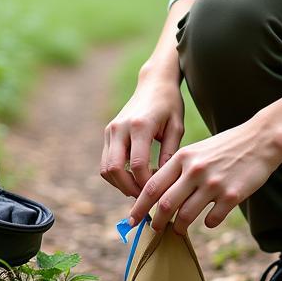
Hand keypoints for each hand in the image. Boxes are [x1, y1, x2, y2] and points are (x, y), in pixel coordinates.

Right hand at [100, 76, 185, 197]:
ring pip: (105, 168)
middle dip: (128, 189)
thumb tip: (163, 181)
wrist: (154, 82)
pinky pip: (106, 161)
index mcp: (140, 125)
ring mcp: (111, 130)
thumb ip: (169, 153)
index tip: (159, 193)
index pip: (137, 165)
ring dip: (120, 184)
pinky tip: (134, 178)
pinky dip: (116, 175)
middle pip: (114, 169)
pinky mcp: (108, 132)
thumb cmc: (170, 104)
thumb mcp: (176, 127)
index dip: (146, 184)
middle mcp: (120, 128)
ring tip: (140, 190)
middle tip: (145, 198)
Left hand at [128, 119, 281, 235]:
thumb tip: (158, 196)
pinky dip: (208, 223)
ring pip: (186, 216)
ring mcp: (214, 184)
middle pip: (166, 204)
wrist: (260, 140)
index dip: (140, 206)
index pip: (153, 186)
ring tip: (178, 230)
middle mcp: (195, 170)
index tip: (132, 219)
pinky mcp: (232, 196)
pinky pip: (212, 219)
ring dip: (179, 227)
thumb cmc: (225, 147)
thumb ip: (178, 170)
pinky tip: (209, 219)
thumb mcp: (196, 151)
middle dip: (157, 222)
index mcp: (183, 157)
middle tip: (154, 230)